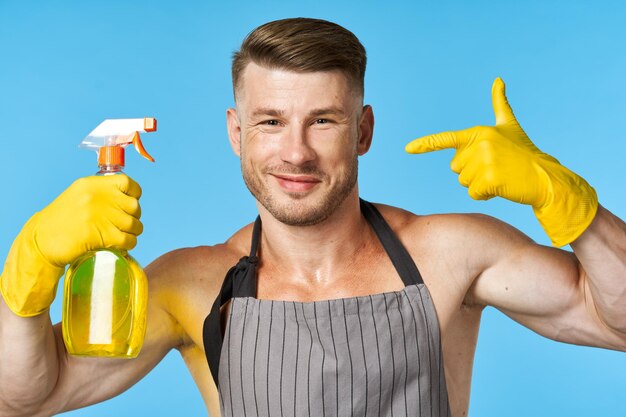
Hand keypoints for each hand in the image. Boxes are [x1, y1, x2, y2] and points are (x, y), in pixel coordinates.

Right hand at [1, 175, 142, 316]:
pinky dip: (129, 244)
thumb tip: (128, 197)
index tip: (131, 202)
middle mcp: (97, 197)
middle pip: (134, 206)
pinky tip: (121, 245)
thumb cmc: (61, 220)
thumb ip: (101, 193)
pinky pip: (127, 240)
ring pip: (133, 224)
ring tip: (125, 235)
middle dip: (134, 216)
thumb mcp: (78, 195)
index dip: (135, 194)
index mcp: (92, 184)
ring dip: (134, 232)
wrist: (41, 241)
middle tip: (127, 224)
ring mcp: (99, 216)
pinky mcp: (100, 235)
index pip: (128, 182)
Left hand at [405, 78, 596, 246]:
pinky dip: (485, 194)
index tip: (407, 149)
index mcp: (478, 132)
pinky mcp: (489, 179)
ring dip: (479, 184)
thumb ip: (500, 105)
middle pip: (455, 168)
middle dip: (472, 172)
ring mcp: (484, 162)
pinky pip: (473, 193)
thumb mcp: (510, 126)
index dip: (425, 144)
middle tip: (495, 167)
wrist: (545, 175)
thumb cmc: (524, 152)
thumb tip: (498, 79)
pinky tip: (501, 187)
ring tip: (500, 176)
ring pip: (463, 182)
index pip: (446, 139)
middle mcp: (479, 145)